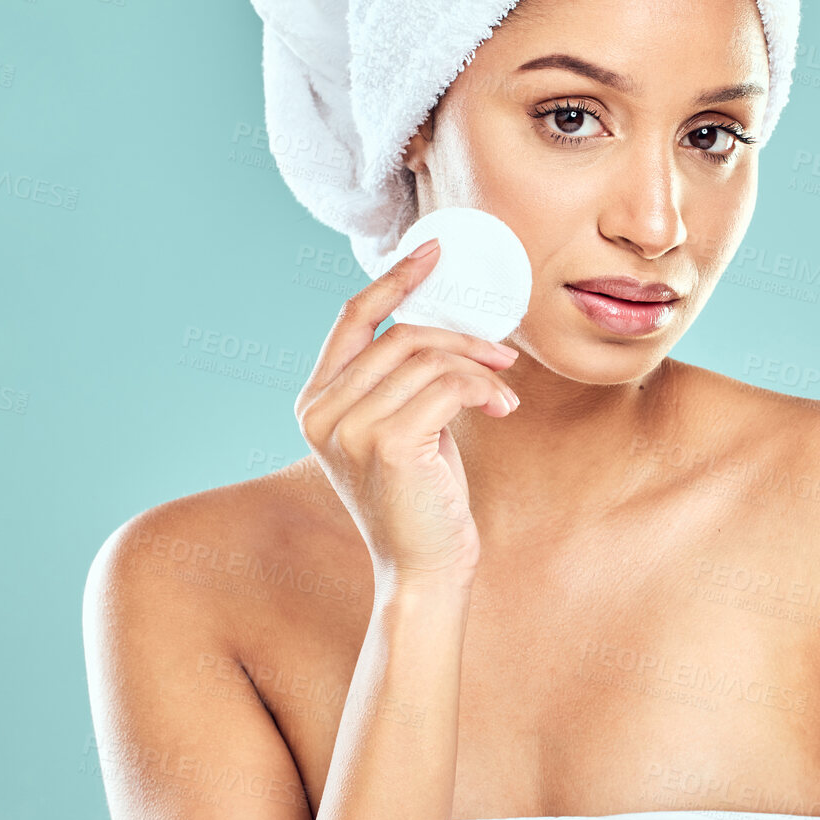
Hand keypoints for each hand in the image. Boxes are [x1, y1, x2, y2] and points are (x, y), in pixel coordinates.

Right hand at [294, 240, 519, 593]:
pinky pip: (447, 386)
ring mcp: (349, 427)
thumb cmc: (421, 497)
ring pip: (428, 358)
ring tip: (504, 392)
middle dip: (461, 337)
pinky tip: (502, 408)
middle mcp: (321, 411)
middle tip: (501, 355)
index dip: (394, 277)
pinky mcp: (387, 442)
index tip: (434, 250)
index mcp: (316, 401)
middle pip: (402, 335)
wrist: (424, 570)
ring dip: (479, 369)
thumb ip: (402, 378)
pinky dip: (484, 389)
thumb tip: (446, 319)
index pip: (352, 317)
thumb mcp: (403, 425)